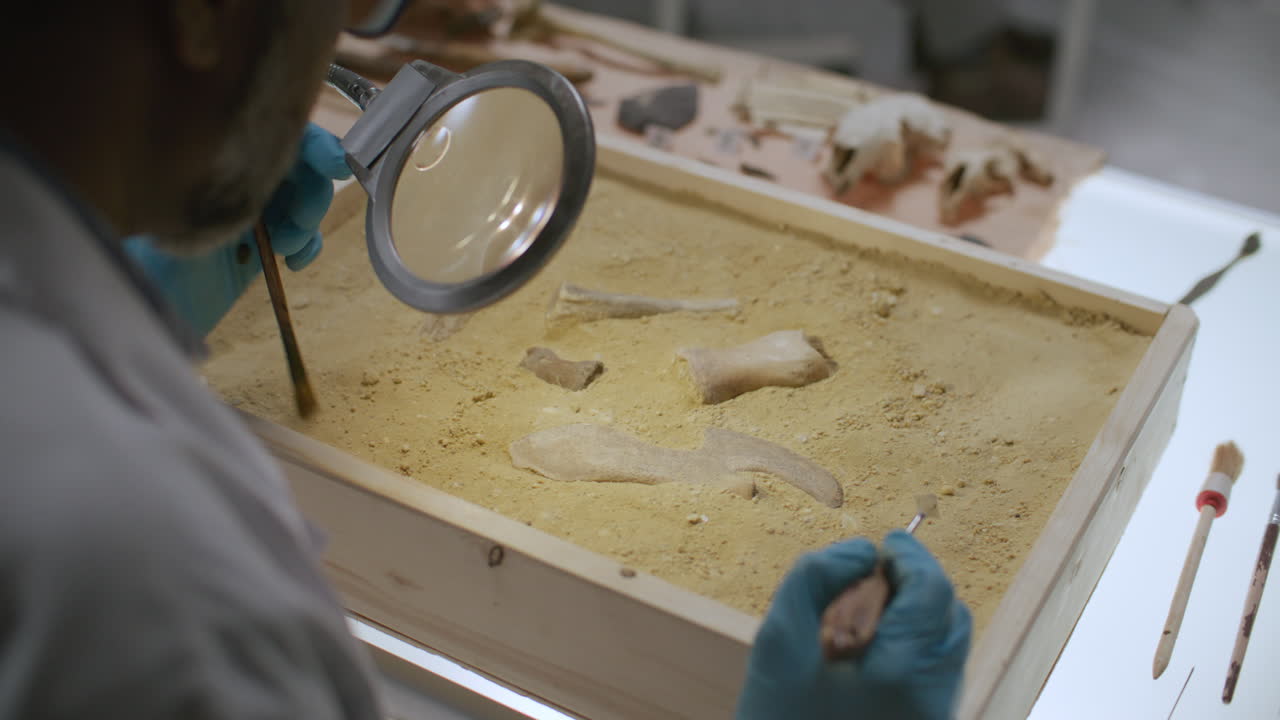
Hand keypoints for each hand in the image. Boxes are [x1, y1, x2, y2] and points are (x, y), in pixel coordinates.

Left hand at [126, 124, 350, 336]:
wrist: (145, 310)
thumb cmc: (149, 261)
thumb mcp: (180, 215)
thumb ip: (221, 184)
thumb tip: (268, 161)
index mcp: (212, 158)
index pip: (272, 134)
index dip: (312, 143)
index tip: (334, 164)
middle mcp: (232, 176)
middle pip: (298, 165)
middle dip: (310, 192)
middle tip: (297, 221)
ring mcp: (248, 211)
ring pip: (303, 199)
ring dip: (307, 222)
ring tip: (286, 248)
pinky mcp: (260, 244)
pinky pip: (302, 235)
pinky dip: (308, 245)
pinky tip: (293, 262)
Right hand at [736, 530, 970, 719]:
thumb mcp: (778, 642)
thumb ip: (815, 578)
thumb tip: (860, 551)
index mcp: (903, 675)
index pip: (932, 592)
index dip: (910, 557)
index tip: (884, 544)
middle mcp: (934, 700)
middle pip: (951, 618)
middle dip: (917, 586)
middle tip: (872, 577)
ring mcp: (935, 718)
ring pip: (947, 647)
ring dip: (916, 617)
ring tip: (862, 620)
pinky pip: (935, 675)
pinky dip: (912, 648)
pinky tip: (867, 656)